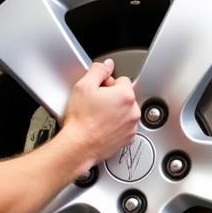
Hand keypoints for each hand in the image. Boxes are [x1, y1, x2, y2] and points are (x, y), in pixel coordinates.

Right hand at [61, 59, 140, 175]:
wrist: (78, 147)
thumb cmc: (80, 121)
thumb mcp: (84, 86)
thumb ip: (98, 70)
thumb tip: (107, 65)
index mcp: (125, 95)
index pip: (122, 80)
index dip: (107, 84)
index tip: (98, 91)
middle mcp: (133, 112)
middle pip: (125, 96)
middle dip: (112, 98)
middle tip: (96, 105)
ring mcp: (131, 127)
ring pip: (125, 112)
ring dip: (115, 112)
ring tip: (97, 117)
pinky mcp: (127, 139)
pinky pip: (124, 127)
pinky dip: (116, 126)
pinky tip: (101, 127)